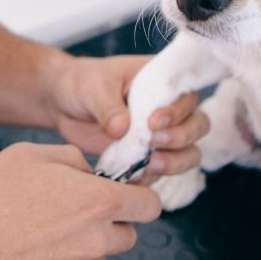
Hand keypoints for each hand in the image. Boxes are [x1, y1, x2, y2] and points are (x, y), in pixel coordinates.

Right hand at [0, 142, 161, 259]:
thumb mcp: (28, 155)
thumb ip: (70, 158)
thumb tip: (87, 172)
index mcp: (97, 202)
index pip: (150, 206)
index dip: (140, 197)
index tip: (125, 194)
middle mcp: (96, 240)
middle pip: (128, 235)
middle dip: (110, 223)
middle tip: (76, 210)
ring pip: (99, 257)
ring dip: (85, 245)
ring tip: (45, 230)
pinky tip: (28, 250)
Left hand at [47, 54, 208, 178]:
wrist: (63, 103)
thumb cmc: (83, 82)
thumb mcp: (93, 87)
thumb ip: (108, 107)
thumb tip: (122, 129)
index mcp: (161, 82)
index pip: (188, 96)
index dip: (178, 111)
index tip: (153, 121)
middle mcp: (169, 108)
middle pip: (197, 126)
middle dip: (180, 138)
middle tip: (152, 142)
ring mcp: (159, 134)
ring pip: (188, 153)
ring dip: (174, 162)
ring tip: (149, 165)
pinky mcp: (146, 155)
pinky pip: (161, 172)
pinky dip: (151, 177)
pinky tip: (134, 177)